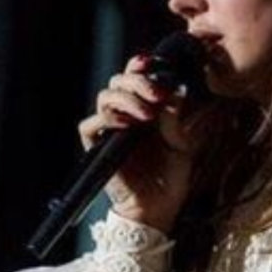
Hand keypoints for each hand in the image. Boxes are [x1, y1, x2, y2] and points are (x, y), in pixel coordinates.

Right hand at [77, 54, 218, 231]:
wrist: (158, 208)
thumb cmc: (171, 176)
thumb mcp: (182, 144)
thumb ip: (177, 118)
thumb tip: (178, 89)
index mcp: (146, 107)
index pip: (137, 76)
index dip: (142, 65)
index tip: (157, 63)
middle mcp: (126, 113)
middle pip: (119, 81)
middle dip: (138, 82)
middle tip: (157, 94)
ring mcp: (110, 129)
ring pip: (105, 97)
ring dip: (126, 99)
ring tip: (147, 114)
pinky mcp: (97, 146)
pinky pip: (90, 125)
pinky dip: (106, 119)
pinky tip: (126, 124)